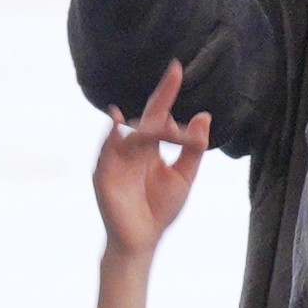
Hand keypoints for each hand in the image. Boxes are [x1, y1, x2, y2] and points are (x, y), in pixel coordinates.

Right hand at [92, 68, 213, 264]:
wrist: (143, 240)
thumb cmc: (161, 208)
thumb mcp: (184, 176)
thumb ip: (193, 148)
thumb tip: (203, 115)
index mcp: (151, 146)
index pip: (158, 112)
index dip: (166, 91)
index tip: (176, 67)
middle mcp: (132, 147)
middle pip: (145, 118)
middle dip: (160, 104)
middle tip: (174, 88)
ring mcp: (116, 159)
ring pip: (129, 131)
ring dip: (147, 127)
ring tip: (166, 126)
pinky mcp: (104, 174)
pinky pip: (106, 151)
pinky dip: (112, 136)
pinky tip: (118, 123)